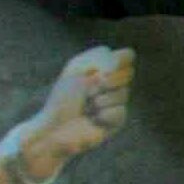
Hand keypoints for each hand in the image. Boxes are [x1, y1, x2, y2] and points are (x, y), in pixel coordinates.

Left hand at [19, 46, 135, 178]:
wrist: (55, 128)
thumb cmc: (62, 98)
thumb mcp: (77, 68)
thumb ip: (101, 58)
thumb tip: (123, 63)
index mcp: (103, 68)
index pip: (127, 56)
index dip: (118, 61)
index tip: (100, 69)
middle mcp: (113, 83)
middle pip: (128, 73)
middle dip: (106, 81)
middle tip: (87, 91)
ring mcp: (117, 101)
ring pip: (123, 93)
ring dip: (100, 100)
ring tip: (87, 108)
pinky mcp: (118, 119)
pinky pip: (120, 111)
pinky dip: (103, 115)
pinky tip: (93, 120)